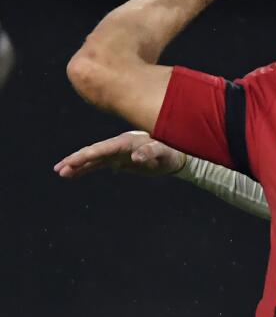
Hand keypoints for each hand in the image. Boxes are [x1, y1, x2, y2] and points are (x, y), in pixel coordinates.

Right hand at [54, 131, 185, 177]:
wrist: (176, 154)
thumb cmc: (171, 151)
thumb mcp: (164, 151)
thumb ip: (151, 152)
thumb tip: (135, 157)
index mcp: (126, 142)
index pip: (102, 148)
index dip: (87, 155)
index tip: (73, 161)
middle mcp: (118, 145)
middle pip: (93, 152)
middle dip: (76, 160)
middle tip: (59, 169)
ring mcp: (117, 152)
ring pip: (93, 159)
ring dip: (77, 166)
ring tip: (60, 173)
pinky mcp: (118, 160)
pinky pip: (99, 164)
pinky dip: (86, 169)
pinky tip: (74, 174)